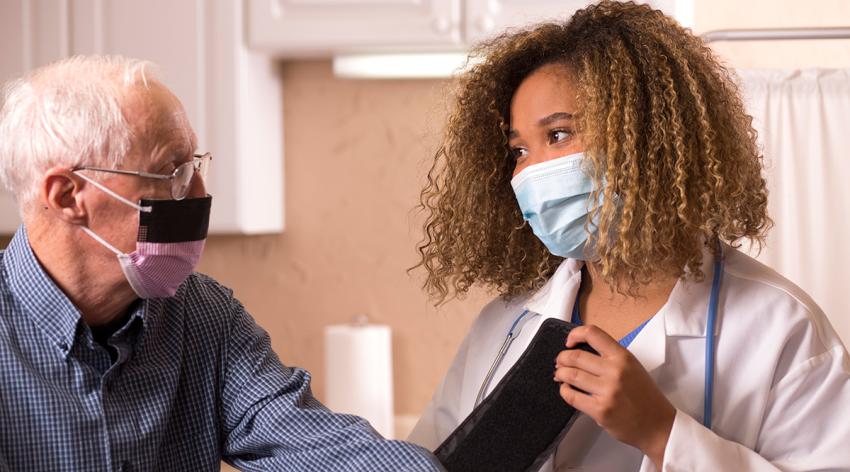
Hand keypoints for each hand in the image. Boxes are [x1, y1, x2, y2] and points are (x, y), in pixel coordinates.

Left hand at [553, 325, 675, 467]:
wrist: (659, 425)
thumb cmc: (646, 397)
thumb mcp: (633, 367)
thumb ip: (611, 358)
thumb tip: (581, 353)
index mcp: (623, 357)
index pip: (593, 334)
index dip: (575, 334)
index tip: (569, 341)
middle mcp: (615, 371)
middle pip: (575, 356)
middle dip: (562, 358)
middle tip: (560, 362)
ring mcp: (608, 391)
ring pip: (571, 375)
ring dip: (560, 374)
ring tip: (560, 375)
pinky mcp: (600, 410)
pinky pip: (572, 396)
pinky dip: (564, 391)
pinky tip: (566, 390)